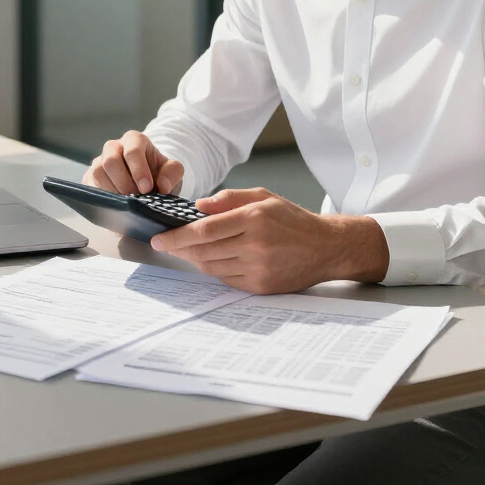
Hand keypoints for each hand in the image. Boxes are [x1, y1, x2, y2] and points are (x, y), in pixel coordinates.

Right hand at [83, 131, 183, 194]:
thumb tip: (163, 185)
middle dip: (124, 182)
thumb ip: (172, 173)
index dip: (139, 170)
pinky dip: (101, 197)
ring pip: (98, 172)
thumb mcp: (172, 171)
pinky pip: (90, 185)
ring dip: (112, 190)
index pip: (132, 150)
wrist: (147, 183)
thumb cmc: (158, 174)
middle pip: (110, 159)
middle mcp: (114, 147)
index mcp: (134, 140)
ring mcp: (100, 161)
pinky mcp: (90, 176)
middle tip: (135, 198)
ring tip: (126, 204)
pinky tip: (114, 206)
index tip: (147, 188)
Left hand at [149, 187, 389, 293]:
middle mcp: (255, 246)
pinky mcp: (260, 287)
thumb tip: (199, 207)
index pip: (205, 230)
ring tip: (187, 249)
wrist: (325, 248)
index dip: (177, 236)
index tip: (159, 238)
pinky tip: (213, 259)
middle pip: (203, 251)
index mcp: (254, 219)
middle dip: (179, 249)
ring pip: (211, 267)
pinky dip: (214, 269)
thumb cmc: (293, 219)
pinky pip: (226, 279)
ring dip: (195, 259)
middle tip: (165, 244)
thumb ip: (229, 199)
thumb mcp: (263, 197)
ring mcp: (258, 269)